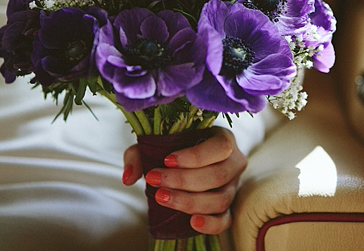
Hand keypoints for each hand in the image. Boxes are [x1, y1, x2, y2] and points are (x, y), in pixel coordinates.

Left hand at [122, 127, 247, 234]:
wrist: (185, 162)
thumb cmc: (174, 148)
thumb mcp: (156, 144)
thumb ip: (139, 155)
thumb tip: (129, 177)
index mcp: (224, 139)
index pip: (219, 148)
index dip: (195, 156)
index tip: (167, 160)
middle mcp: (234, 162)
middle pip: (217, 176)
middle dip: (184, 180)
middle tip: (155, 180)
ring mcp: (233, 186)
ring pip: (220, 199)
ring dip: (189, 201)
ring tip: (162, 198)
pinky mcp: (228, 207)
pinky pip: (225, 220)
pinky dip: (210, 224)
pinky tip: (192, 222)